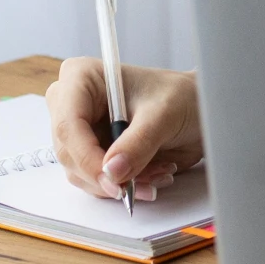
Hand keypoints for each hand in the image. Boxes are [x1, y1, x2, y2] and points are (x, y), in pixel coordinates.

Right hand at [46, 58, 203, 200]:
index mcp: (82, 78)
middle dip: (105, 175)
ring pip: (81, 173)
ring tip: (157, 171)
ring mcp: (82, 131)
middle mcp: (73, 104)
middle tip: (136, 185)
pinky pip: (96, 181)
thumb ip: (138, 143)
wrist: (196, 110)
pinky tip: (152, 174)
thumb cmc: (180, 96)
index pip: (69, 124)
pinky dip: (124, 185)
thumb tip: (112, 171)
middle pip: (69, 153)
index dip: (87, 157)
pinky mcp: (93, 152)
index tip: (113, 180)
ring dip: (119, 182)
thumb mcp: (163, 115)